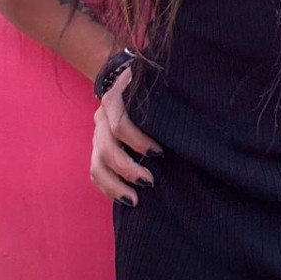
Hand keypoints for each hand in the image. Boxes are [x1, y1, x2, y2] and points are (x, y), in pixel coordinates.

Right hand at [90, 64, 164, 206]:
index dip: (138, 141)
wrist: (134, 79)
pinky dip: (109, 188)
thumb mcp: (158, 86)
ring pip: (97, 166)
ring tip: (134, 200)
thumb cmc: (154, 86)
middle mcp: (102, 116)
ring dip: (115, 186)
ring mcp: (97, 134)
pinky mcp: (98, 149)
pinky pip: (96, 173)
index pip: (119, 124)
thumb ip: (165, 97)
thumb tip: (184, 121)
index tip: (159, 154)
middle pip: (107, 149)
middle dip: (128, 169)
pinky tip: (126, 198)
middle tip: (151, 182)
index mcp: (116, 98)